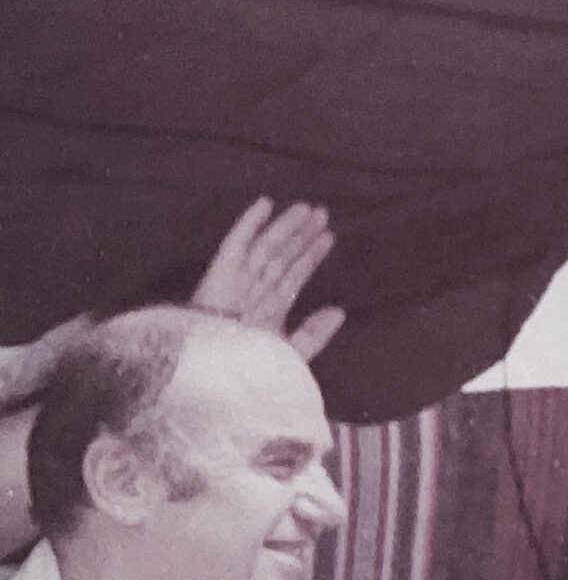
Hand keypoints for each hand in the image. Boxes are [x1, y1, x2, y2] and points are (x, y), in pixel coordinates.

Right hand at [191, 197, 344, 357]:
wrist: (217, 375)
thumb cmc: (249, 370)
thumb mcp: (290, 354)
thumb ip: (314, 333)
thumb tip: (338, 312)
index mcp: (270, 309)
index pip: (294, 275)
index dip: (311, 256)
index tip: (328, 237)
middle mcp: (255, 291)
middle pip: (284, 256)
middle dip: (302, 235)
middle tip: (322, 213)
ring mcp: (238, 281)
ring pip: (268, 246)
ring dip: (286, 226)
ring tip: (308, 209)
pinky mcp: (221, 274)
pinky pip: (237, 243)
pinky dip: (249, 223)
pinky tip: (265, 204)